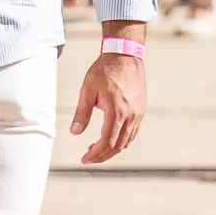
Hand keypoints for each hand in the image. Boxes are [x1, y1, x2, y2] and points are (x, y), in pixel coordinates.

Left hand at [69, 43, 146, 164]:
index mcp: (117, 112)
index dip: (96, 154)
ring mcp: (138, 114)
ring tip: (96, 149)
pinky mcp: (141, 110)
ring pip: (127, 141)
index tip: (84, 159)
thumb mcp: (87, 91)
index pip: (107, 142)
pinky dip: (123, 140)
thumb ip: (81, 113)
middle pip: (119, 146)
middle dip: (103, 155)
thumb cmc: (104, 70)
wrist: (125, 55)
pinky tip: (112, 139)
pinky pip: (134, 132)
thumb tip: (75, 132)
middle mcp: (131, 116)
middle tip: (89, 157)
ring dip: (113, 149)